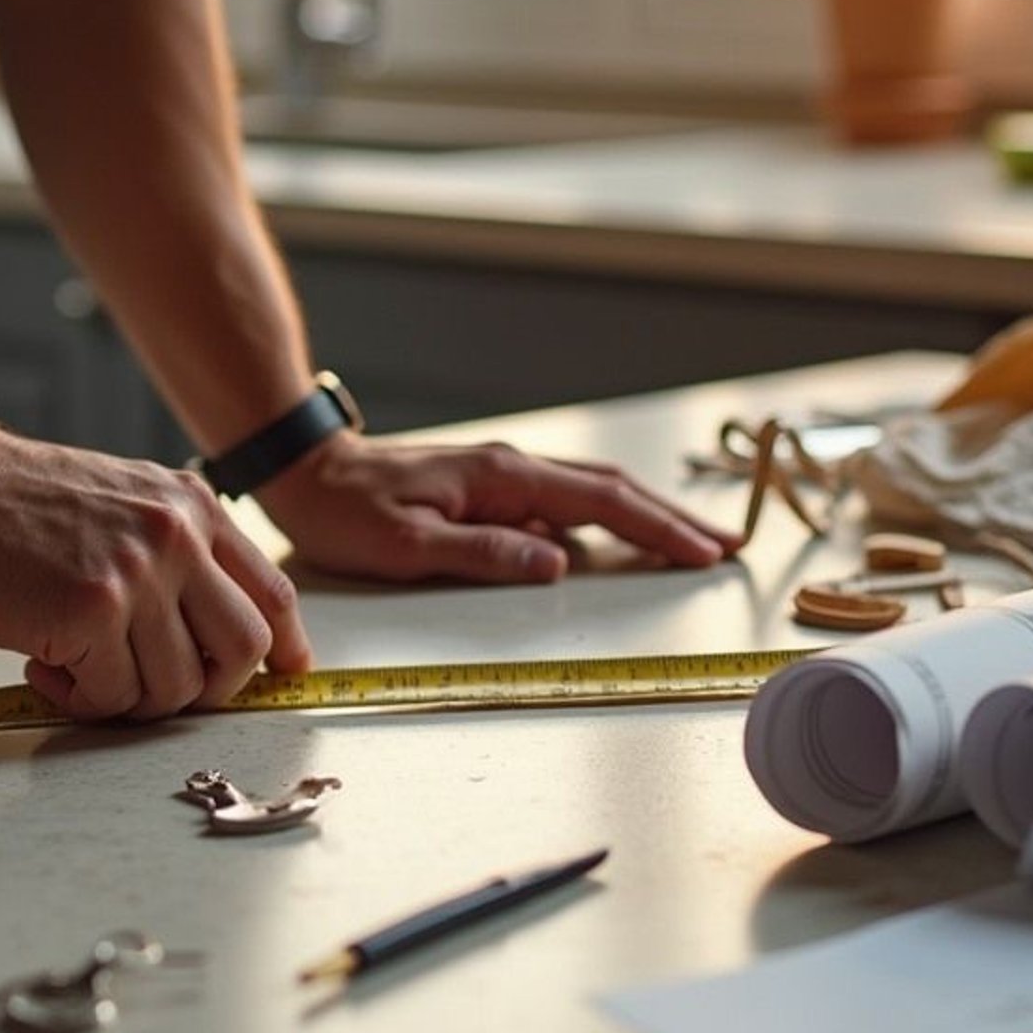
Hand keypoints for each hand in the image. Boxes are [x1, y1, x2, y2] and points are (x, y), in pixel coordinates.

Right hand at [0, 431, 310, 719]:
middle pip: (244, 650)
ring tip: (75, 669)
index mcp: (193, 509)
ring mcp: (139, 575)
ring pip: (176, 687)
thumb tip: (213, 625)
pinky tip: (43, 665)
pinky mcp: (93, 612)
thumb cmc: (15, 505)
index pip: (272, 592)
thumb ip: (175, 551)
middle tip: (151, 689)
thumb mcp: (123, 501)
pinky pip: (112, 697)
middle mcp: (178, 538)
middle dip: (208, 691)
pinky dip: (79, 700)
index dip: (284, 646)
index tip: (281, 674)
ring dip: (126, 699)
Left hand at [255, 432, 740, 583]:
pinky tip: (615, 545)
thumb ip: (484, 554)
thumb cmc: (346, 512)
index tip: (705, 550)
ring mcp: (503, 477)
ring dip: (643, 517)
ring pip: (591, 494)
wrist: (307, 473)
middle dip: (672, 519)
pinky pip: (563, 503)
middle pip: (612, 490)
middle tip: (724, 545)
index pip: (602, 501)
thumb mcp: (407, 545)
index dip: (659, 528)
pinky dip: (602, 521)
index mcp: (503, 478)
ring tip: (688, 544)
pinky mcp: (491, 490)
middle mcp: (512, 469)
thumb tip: (557, 563)